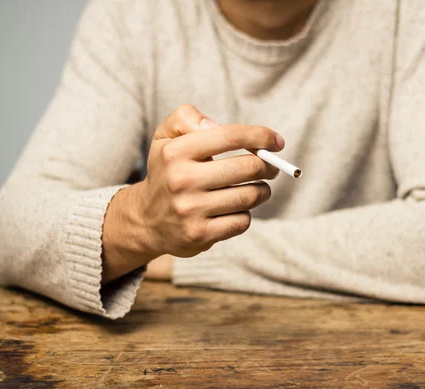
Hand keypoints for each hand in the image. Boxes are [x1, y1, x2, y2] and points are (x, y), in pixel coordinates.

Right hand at [102, 105, 282, 282]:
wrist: (147, 220)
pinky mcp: (200, 235)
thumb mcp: (165, 137)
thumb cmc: (168, 171)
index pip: (229, 136)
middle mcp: (182, 180)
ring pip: (250, 196)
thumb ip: (186, 118)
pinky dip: (245, 214)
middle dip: (268, 166)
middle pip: (247, 167)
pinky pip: (242, 221)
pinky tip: (235, 209)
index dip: (260, 136)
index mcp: (176, 152)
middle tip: (271, 167)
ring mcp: (190, 210)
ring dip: (261, 191)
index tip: (277, 141)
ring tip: (256, 188)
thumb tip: (215, 125)